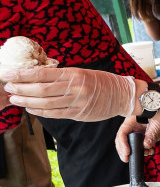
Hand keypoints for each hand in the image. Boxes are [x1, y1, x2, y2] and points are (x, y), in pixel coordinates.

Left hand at [3, 67, 135, 121]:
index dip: (23, 75)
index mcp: (74, 74)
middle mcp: (75, 88)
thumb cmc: (101, 81)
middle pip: (41, 89)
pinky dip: (40, 111)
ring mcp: (77, 102)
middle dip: (21, 88)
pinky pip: (55, 114)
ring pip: (46, 103)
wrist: (122, 95)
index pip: (42, 74)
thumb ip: (61, 76)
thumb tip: (36, 76)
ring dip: (27, 101)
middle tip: (8, 87)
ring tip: (15, 98)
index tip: (9, 74)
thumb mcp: (81, 73)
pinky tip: (30, 108)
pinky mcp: (79, 113)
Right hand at [115, 117, 159, 160]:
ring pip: (130, 145)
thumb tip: (145, 145)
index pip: (122, 132)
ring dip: (136, 152)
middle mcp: (133, 128)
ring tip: (147, 153)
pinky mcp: (143, 139)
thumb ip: (152, 134)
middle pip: (123, 140)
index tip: (127, 152)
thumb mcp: (158, 124)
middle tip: (126, 159)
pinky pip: (139, 148)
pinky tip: (151, 151)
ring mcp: (137, 134)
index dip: (122, 143)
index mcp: (132, 121)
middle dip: (123, 151)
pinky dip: (144, 152)